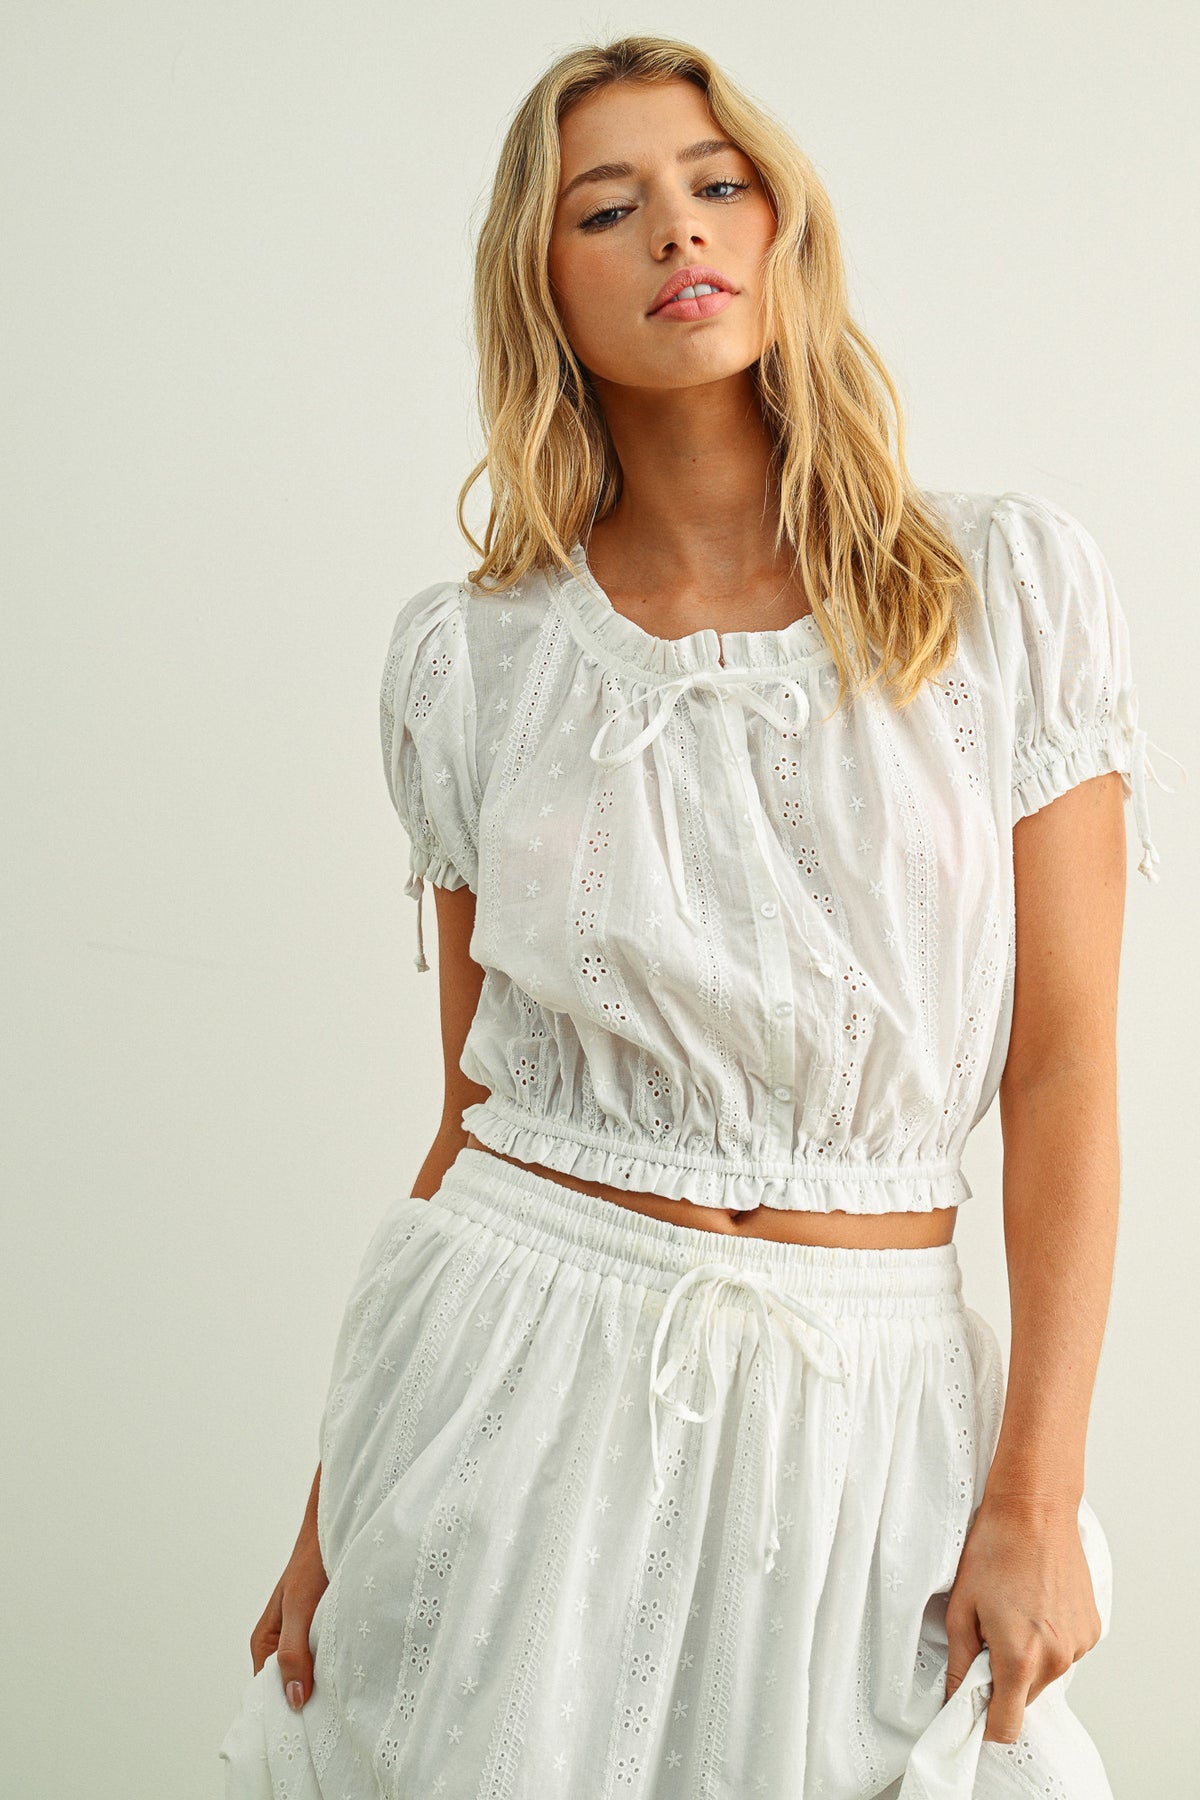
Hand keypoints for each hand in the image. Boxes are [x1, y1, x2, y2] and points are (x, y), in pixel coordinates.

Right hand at [249, 1469, 328, 1710]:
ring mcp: (306, 1640)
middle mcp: (282, 1646)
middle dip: (310, 1701)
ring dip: (328, 1684)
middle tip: (333, 1714)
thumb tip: (295, 1699)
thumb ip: (294, 1650)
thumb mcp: (300, 1606)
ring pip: (314, 1675)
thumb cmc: (312, 1560)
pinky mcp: (328, 1632)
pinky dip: (341, 1667)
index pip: (267, 1695)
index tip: (308, 1727)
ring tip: (347, 1695)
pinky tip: (356, 1673)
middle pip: (291, 1688)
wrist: (339, 1524)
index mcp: (264, 1644)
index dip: (286, 1712)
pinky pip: (330, 1660)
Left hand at [944, 1491, 1102, 1742]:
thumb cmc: (994, 1550)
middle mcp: (1057, 1658)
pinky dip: (1048, 1640)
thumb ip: (960, 1662)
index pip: (1007, 1725)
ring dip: (1027, 1658)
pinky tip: (1036, 1604)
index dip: (985, 1721)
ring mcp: (1079, 1645)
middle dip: (1003, 1680)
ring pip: (1045, 1675)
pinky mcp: (1092, 1630)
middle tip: (988, 1636)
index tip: (973, 1705)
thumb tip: (956, 1697)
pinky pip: (1065, 1652)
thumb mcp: (961, 1608)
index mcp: (1020, 1657)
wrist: (1034, 1510)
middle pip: (1024, 1699)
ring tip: (1013, 1612)